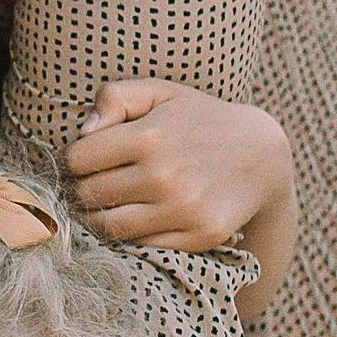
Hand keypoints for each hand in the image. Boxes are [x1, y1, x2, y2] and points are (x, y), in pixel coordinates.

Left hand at [64, 79, 291, 254]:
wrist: (263, 156)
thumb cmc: (201, 120)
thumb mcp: (162, 92)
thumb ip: (116, 97)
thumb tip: (84, 131)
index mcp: (150, 136)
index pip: (77, 159)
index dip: (73, 159)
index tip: (84, 160)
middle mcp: (164, 176)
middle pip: (88, 194)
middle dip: (82, 188)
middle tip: (90, 184)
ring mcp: (182, 210)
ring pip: (108, 227)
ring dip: (98, 217)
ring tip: (105, 204)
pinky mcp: (198, 236)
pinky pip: (141, 245)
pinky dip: (131, 235)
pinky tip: (137, 217)